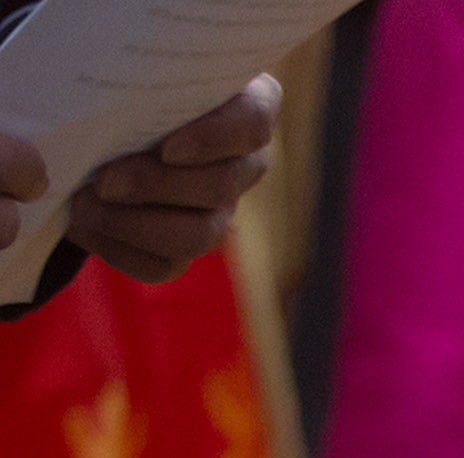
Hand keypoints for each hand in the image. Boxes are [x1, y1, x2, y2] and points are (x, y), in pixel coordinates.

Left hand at [37, 77, 278, 288]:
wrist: (92, 122)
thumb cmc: (117, 81)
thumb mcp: (125, 63)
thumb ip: (136, 67)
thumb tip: (116, 94)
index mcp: (242, 104)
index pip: (254, 122)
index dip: (216, 141)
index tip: (168, 150)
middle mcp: (243, 159)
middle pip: (222, 186)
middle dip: (157, 187)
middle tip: (105, 182)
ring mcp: (222, 207)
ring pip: (201, 234)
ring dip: (136, 224)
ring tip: (86, 205)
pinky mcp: (187, 241)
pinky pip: (166, 263)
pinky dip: (121, 248)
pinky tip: (87, 224)